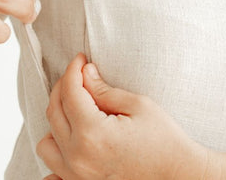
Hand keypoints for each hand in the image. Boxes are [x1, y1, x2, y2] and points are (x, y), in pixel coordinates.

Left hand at [37, 53, 214, 179]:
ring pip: (46, 141)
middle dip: (65, 86)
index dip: (73, 69)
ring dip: (57, 119)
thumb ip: (103, 89)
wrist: (179, 175)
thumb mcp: (137, 105)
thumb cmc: (164, 140)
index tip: (81, 58)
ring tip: (78, 106)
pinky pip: (52, 170)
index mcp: (93, 134)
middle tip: (81, 75)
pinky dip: (57, 151)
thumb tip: (84, 72)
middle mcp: (79, 157)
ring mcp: (77, 176)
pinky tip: (72, 138)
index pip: (69, 91)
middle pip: (54, 111)